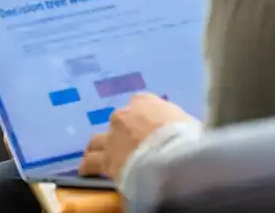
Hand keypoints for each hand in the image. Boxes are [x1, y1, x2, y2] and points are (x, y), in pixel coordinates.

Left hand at [79, 94, 194, 178]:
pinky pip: (91, 163)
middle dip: (123, 130)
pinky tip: (86, 171)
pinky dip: (88, 167)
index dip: (143, 115)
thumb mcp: (188, 123)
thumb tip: (183, 129)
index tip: (148, 125)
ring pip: (97, 140)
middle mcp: (125, 114)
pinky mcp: (105, 160)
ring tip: (100, 155)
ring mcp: (112, 137)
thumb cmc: (185, 136)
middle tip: (129, 143)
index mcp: (147, 102)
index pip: (140, 102)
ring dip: (100, 146)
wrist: (171, 156)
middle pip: (119, 119)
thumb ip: (177, 123)